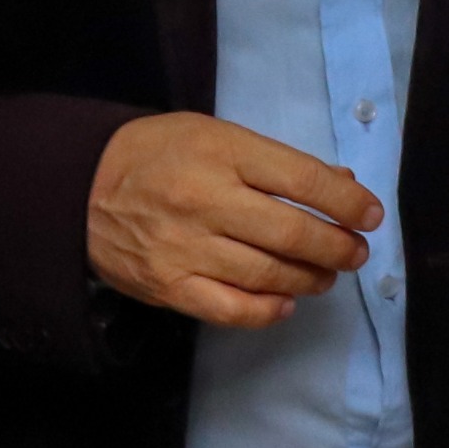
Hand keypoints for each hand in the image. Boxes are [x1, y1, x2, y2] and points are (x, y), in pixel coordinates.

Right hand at [88, 112, 378, 329]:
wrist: (77, 187)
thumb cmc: (161, 154)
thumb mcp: (219, 136)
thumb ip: (277, 162)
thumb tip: (342, 184)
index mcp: (223, 154)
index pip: (303, 180)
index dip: (347, 202)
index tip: (371, 215)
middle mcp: (205, 202)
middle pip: (292, 234)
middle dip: (337, 247)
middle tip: (355, 252)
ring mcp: (184, 248)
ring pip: (267, 275)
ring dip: (310, 279)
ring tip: (326, 275)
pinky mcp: (166, 287)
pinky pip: (229, 309)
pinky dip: (266, 311)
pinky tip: (286, 304)